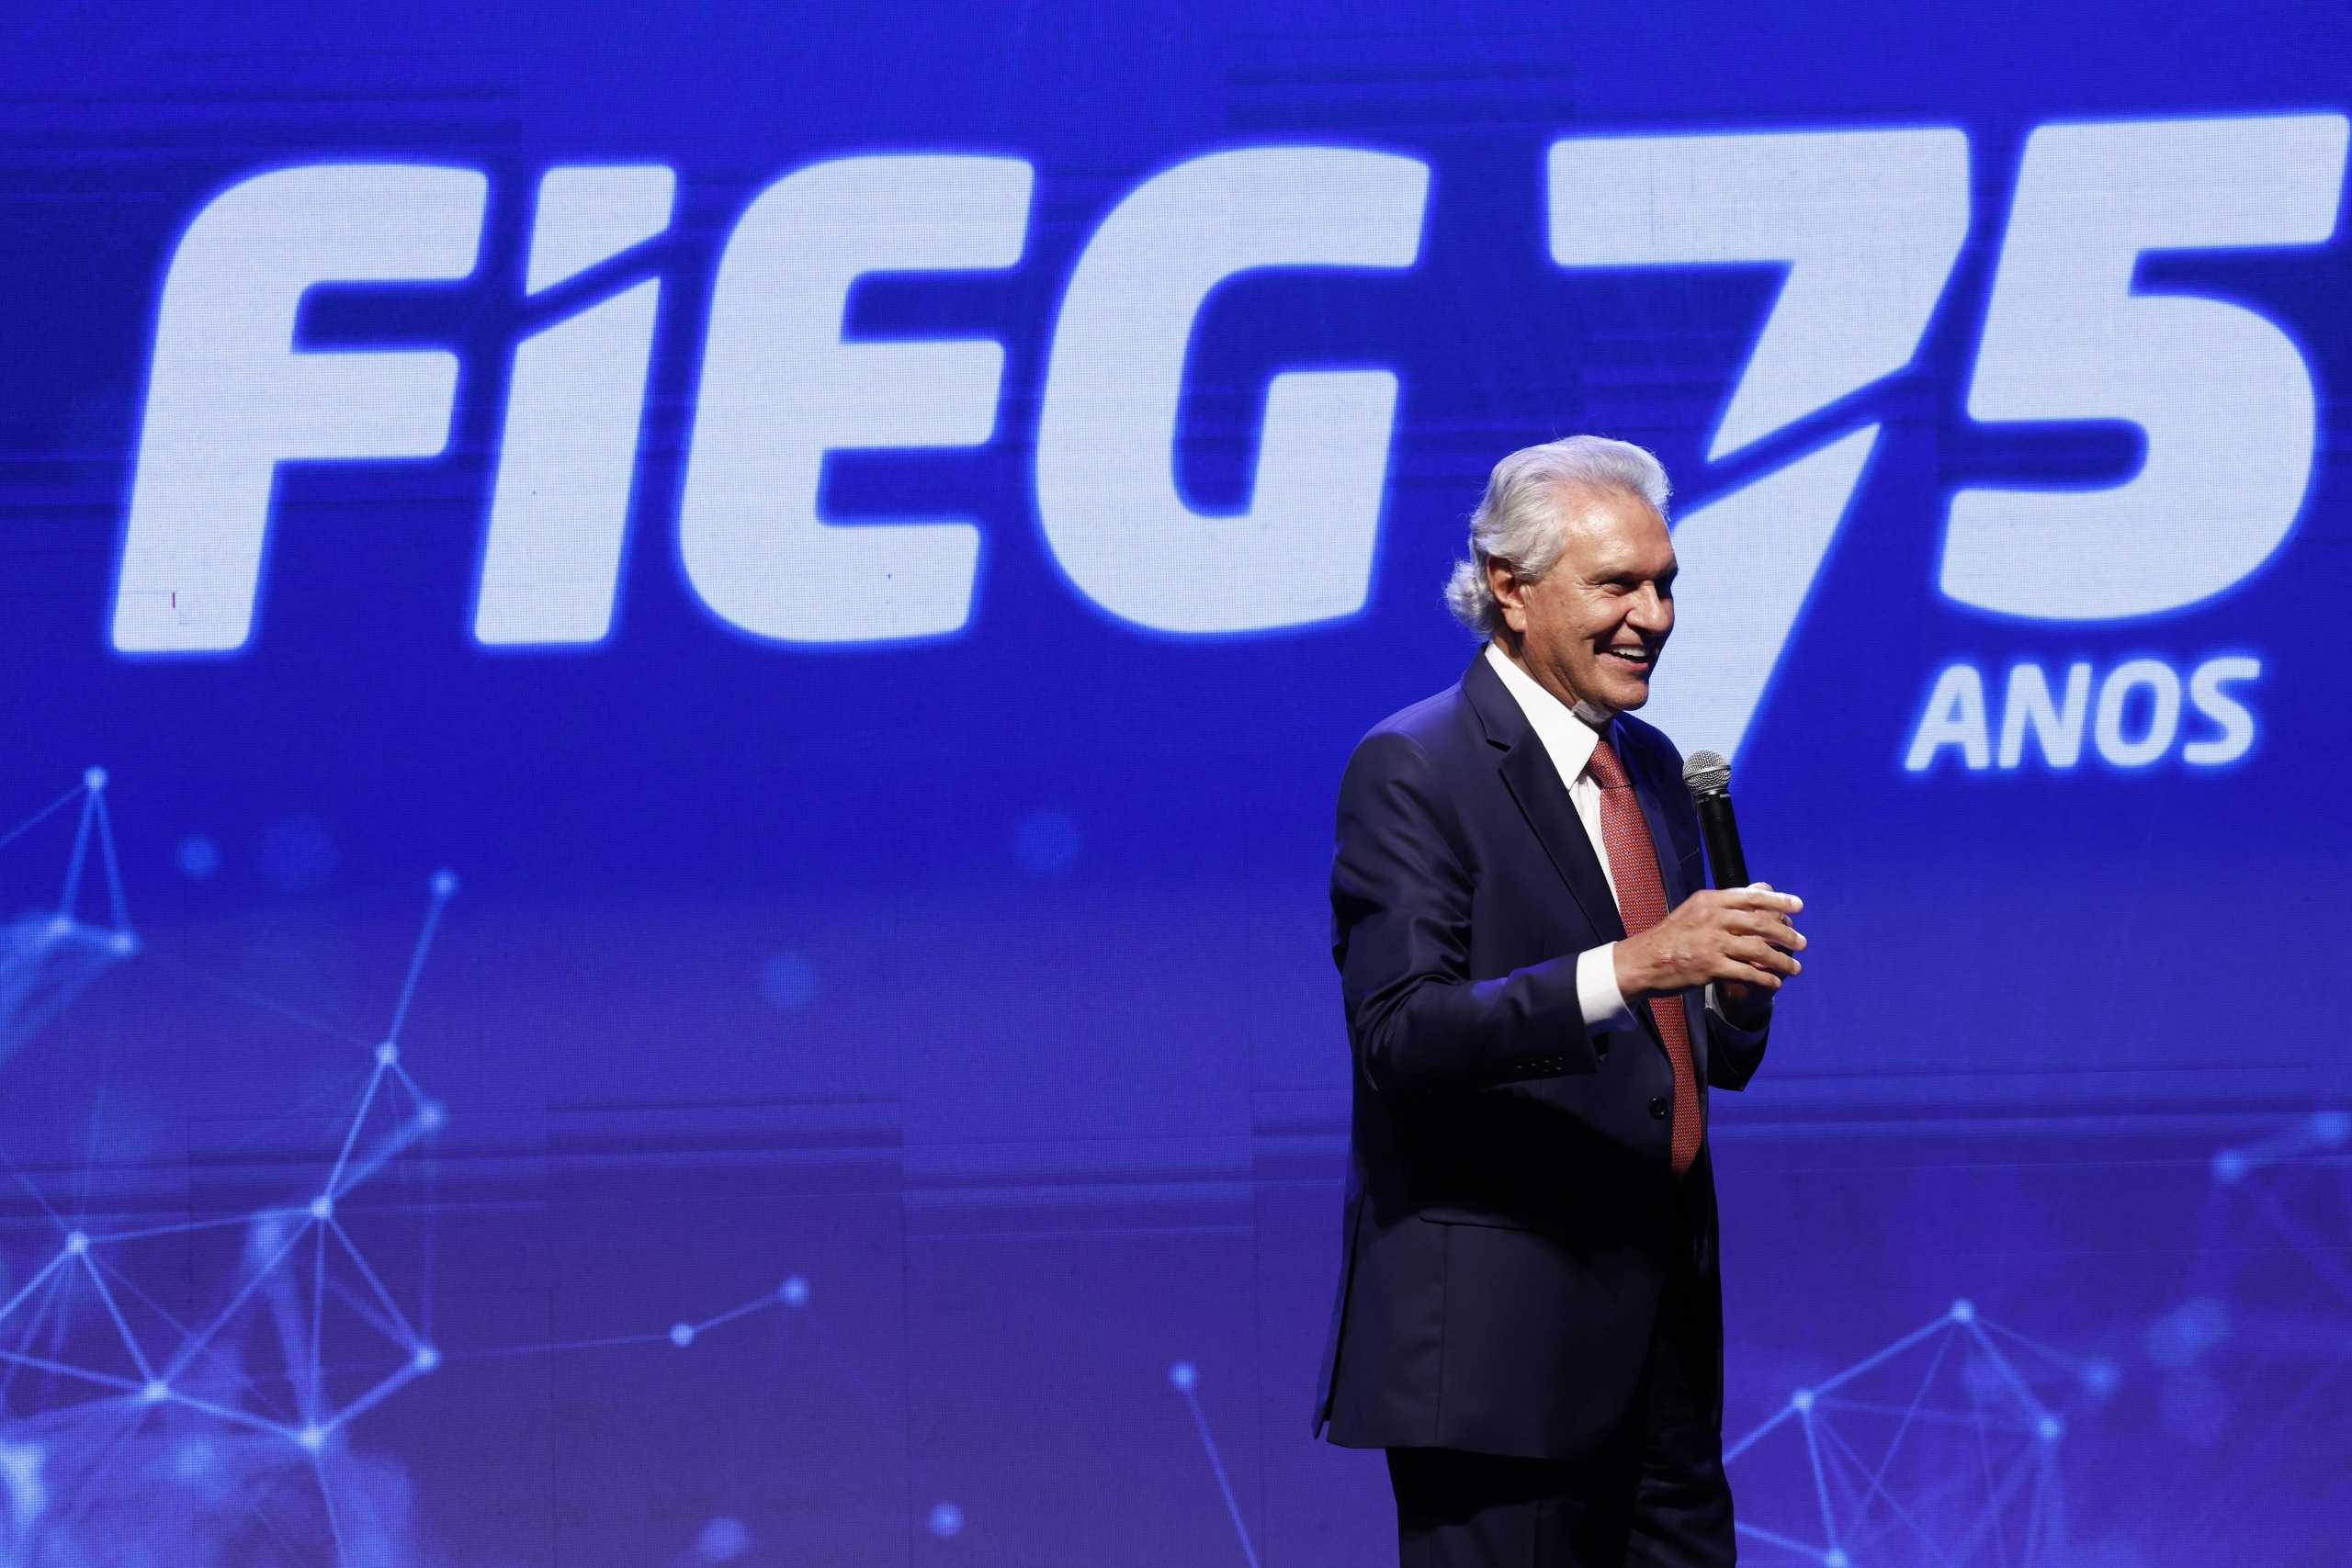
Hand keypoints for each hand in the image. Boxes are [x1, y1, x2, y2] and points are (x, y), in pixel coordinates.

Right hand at [1613, 884, 1804, 1001]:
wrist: (1643, 961)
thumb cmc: (1671, 936)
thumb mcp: (1694, 910)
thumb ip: (1724, 903)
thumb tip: (1759, 891)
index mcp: (1709, 901)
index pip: (1752, 897)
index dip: (1779, 900)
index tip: (1799, 906)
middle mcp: (1712, 919)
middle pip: (1761, 923)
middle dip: (1787, 934)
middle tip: (1803, 943)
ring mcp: (1711, 943)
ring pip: (1759, 950)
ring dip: (1782, 960)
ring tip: (1795, 968)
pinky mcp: (1709, 967)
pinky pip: (1747, 972)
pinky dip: (1765, 979)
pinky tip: (1775, 983)